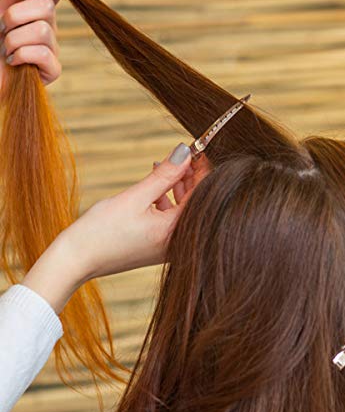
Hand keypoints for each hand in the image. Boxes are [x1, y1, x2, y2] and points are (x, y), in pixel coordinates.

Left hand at [0, 0, 63, 87]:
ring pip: (42, 30)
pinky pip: (43, 53)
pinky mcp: (52, 70)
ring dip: (14, 39)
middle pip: (46, 7)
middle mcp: (49, 29)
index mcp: (38, 12)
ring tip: (5, 49)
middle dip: (15, 15)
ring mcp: (53, 50)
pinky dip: (21, 55)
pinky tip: (12, 61)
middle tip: (2, 29)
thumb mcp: (1, 10)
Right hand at [22, 144, 211, 312]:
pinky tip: (156, 185)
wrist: (76, 261)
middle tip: (182, 155)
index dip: (201, 170)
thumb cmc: (102, 232)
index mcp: (177, 232)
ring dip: (176, 186)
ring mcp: (169, 246)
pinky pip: (170, 218)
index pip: (202, 195)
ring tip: (166, 166)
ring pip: (181, 209)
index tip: (197, 150)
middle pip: (194, 202)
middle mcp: (179, 242)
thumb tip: (185, 152)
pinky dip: (166, 200)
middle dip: (188, 177)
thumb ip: (165, 175)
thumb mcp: (136, 197)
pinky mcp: (158, 246)